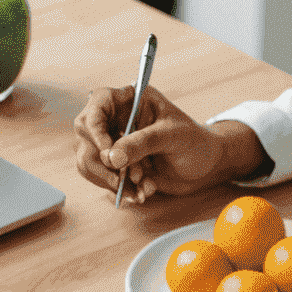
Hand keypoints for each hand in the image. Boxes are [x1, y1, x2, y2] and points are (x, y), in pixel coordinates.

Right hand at [72, 85, 264, 204]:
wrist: (205, 167)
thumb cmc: (195, 141)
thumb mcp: (173, 136)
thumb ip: (143, 143)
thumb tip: (111, 157)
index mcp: (131, 100)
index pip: (98, 104)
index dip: (95, 128)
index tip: (108, 153)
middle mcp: (117, 120)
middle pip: (86, 136)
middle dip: (102, 163)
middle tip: (123, 178)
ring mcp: (114, 144)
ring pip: (90, 162)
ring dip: (112, 180)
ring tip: (142, 185)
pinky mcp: (116, 166)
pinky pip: (104, 180)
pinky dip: (122, 190)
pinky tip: (145, 191)